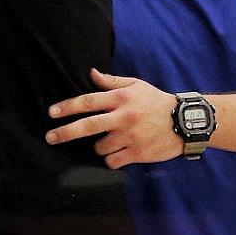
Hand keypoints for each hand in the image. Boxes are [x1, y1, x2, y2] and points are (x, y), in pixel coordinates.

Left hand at [45, 68, 182, 168]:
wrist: (185, 122)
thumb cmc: (157, 102)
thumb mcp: (136, 86)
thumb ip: (112, 82)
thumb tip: (91, 74)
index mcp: (121, 99)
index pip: (88, 101)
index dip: (67, 107)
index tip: (52, 113)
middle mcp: (123, 117)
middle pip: (87, 126)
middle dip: (65, 132)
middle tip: (50, 137)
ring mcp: (130, 137)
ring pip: (100, 147)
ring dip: (101, 146)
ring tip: (114, 140)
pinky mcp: (137, 153)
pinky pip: (112, 161)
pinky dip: (112, 159)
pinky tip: (121, 152)